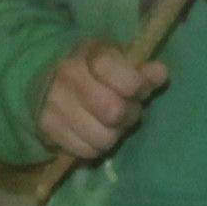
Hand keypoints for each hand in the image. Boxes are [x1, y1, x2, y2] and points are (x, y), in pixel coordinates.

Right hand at [31, 41, 161, 168]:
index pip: (126, 80)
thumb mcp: (118, 59)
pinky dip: (95, 147)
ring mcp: (54, 102)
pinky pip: (85, 151)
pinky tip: (93, 132)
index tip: (139, 89)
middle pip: (114, 112)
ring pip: (102, 137)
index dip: (138, 89)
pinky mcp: (46, 127)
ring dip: (113, 135)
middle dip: (128, 116)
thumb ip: (142, 69)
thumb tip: (161, 73)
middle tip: (127, 111)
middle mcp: (68, 75)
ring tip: (109, 123)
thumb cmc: (92, 67)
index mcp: (91, 54)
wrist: (45, 77)